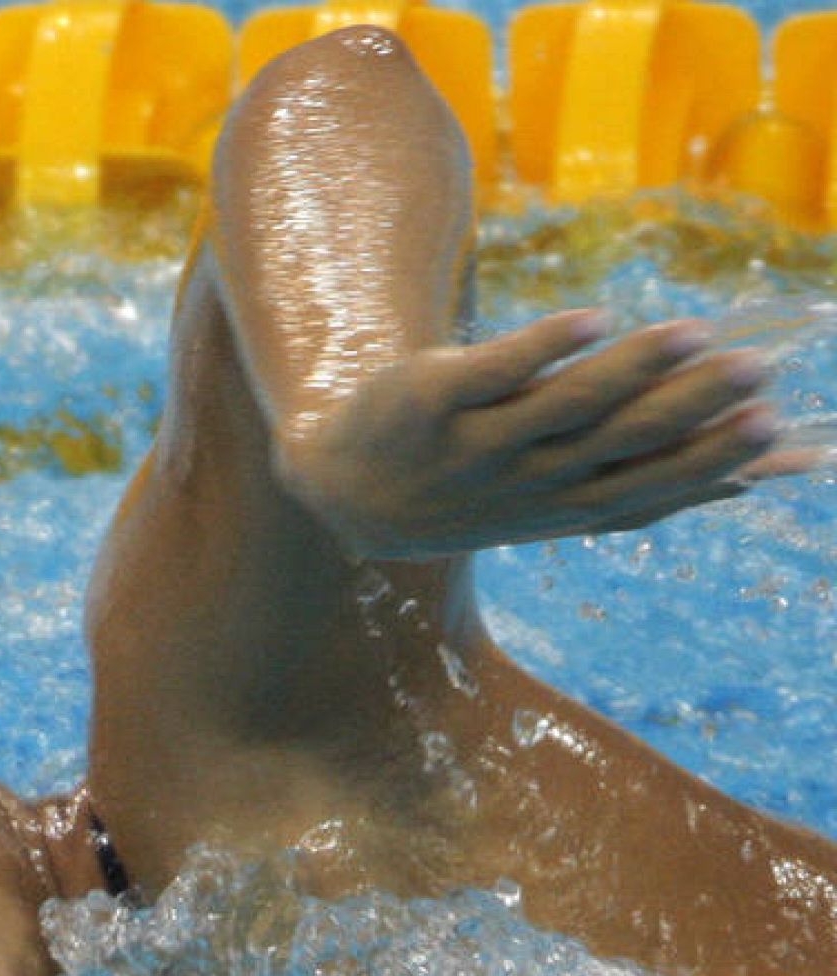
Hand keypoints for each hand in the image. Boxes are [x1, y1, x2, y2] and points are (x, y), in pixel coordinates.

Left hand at [275, 311, 788, 559]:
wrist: (345, 494)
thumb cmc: (475, 486)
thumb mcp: (558, 506)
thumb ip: (647, 488)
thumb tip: (757, 481)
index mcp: (566, 504)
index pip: (652, 484)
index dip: (715, 461)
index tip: (782, 432)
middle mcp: (529, 478)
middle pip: (620, 441)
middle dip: (692, 408)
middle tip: (758, 371)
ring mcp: (479, 442)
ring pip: (564, 407)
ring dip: (631, 370)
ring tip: (692, 333)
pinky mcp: (433, 400)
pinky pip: (490, 371)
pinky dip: (540, 346)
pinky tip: (591, 318)